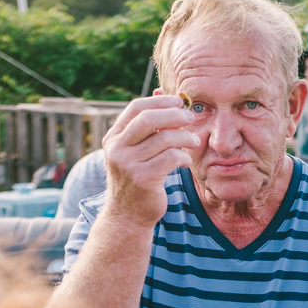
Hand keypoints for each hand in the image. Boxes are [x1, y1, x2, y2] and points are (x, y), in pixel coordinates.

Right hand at [101, 95, 197, 226]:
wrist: (127, 216)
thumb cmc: (137, 179)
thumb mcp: (135, 151)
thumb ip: (146, 126)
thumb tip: (162, 92)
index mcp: (113, 137)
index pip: (137, 108)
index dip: (160, 101)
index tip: (179, 103)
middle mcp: (116, 149)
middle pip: (149, 119)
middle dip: (174, 115)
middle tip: (190, 118)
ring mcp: (127, 165)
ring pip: (164, 139)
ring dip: (184, 137)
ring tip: (193, 142)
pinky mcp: (142, 180)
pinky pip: (170, 158)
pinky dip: (183, 157)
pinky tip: (185, 162)